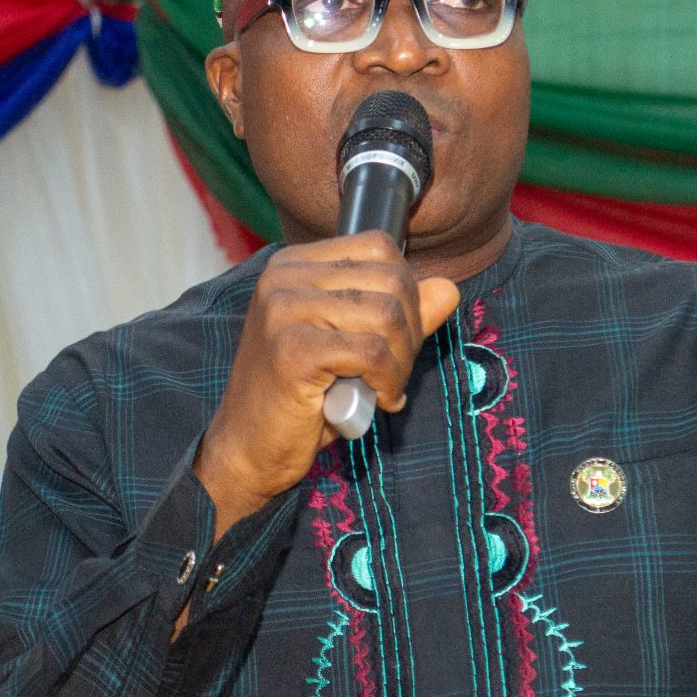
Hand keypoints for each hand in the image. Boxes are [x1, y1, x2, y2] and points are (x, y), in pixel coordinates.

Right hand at [194, 231, 459, 535]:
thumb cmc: (301, 397)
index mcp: (294, 264)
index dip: (406, 292)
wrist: (247, 449)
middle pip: (391, 280)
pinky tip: (376, 400)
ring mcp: (283, 310)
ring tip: (384, 387)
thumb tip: (448, 288)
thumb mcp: (355, 345)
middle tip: (393, 372)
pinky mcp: (292, 350)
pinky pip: (373, 354)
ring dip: (401, 361)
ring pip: (387, 316)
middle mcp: (284, 277)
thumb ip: (400, 314)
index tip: (395, 338)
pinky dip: (388, 382)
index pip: (380, 247)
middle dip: (410, 332)